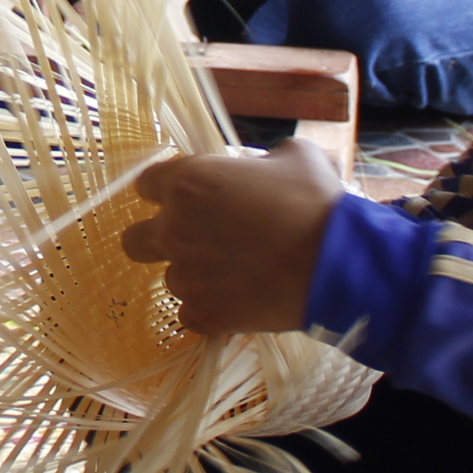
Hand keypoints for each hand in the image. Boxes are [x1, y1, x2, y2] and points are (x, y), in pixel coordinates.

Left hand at [120, 138, 340, 334]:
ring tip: (235, 274)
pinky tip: (238, 300)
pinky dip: (210, 310)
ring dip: (195, 275)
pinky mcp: (205, 315)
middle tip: (192, 239)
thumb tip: (263, 165)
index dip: (166, 190)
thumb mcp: (296, 156)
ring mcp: (187, 276)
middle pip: (134, 239)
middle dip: (156, 238)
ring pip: (171, 279)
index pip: (146, 184)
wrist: (339, 264)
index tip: (188, 197)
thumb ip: (263, 158)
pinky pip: (190, 315)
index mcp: (187, 183)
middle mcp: (175, 229)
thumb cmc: (316, 202)